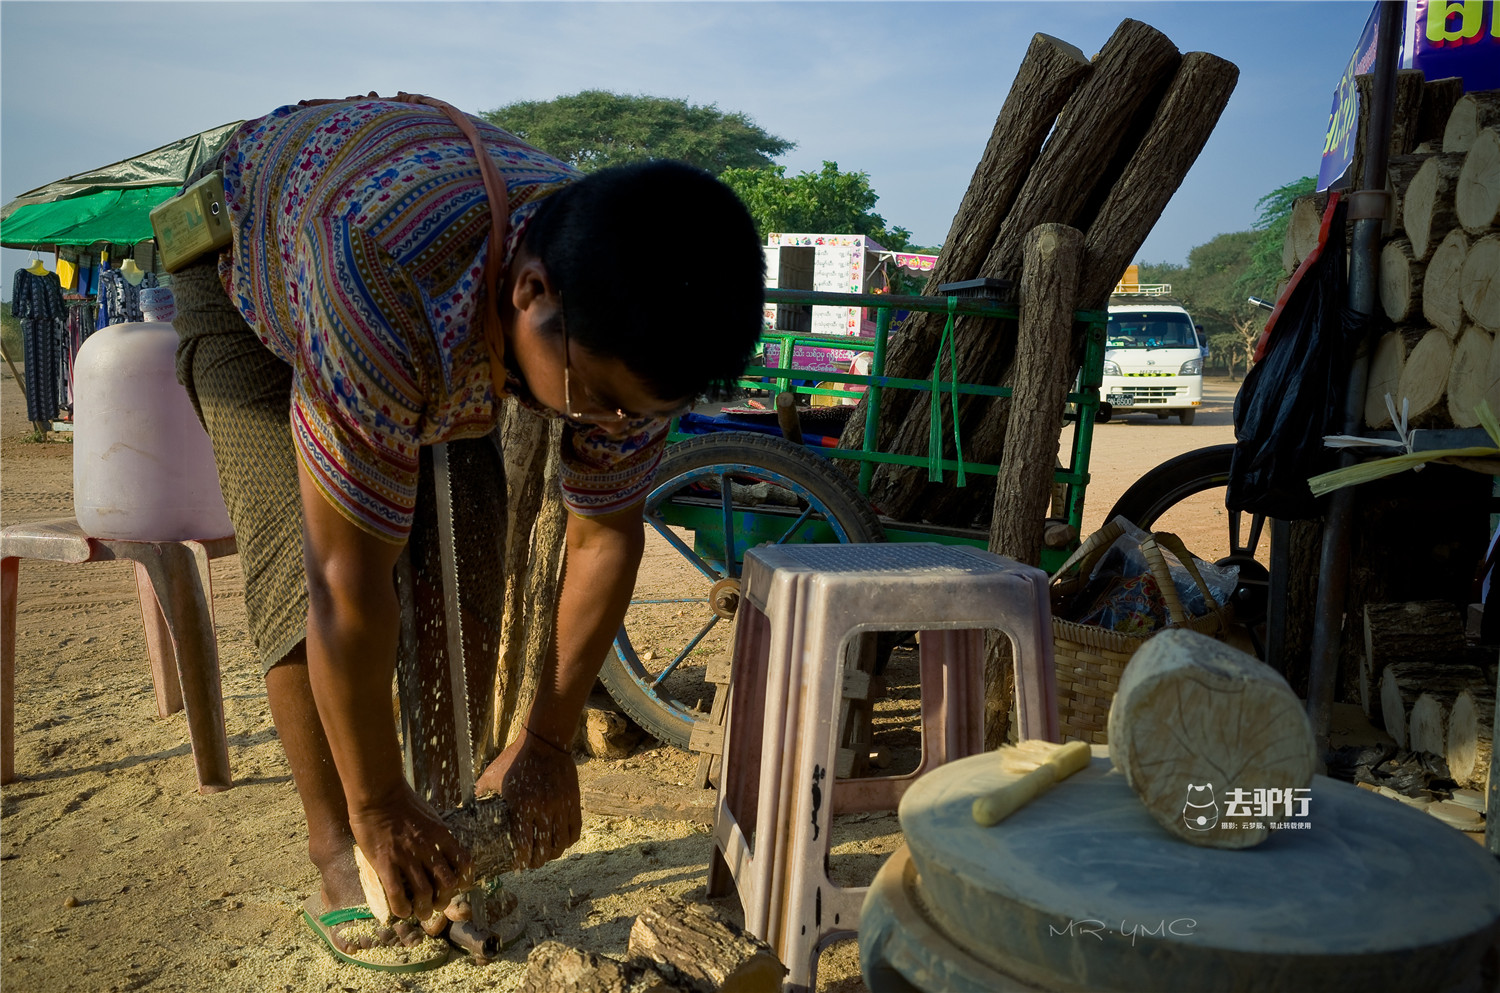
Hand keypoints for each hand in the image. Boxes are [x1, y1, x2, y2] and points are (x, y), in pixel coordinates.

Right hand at [346, 785, 473, 920]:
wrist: (379, 792)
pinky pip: (397, 893)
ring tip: (420, 913)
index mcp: (442, 835)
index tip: (456, 887)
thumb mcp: (430, 816)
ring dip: (424, 909)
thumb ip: (437, 834)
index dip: (464, 880)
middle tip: (436, 904)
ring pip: (424, 893)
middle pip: (447, 883)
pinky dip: (401, 908)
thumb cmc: (402, 801)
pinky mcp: (385, 862)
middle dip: (444, 899)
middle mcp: (428, 848)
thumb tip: (441, 849)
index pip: (464, 863)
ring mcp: (407, 856)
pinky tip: (401, 911)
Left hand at [474, 729, 580, 868]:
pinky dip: (568, 840)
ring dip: (553, 853)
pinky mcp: (573, 800)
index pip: (524, 845)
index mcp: (522, 806)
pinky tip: (561, 841)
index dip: (522, 861)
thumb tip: (462, 809)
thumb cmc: (514, 759)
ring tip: (547, 854)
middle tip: (531, 863)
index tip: (518, 865)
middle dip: (537, 861)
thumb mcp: (492, 775)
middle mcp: (544, 809)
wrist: (545, 741)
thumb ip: (479, 794)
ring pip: (561, 842)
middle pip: (544, 849)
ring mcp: (561, 805)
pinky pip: (575, 829)